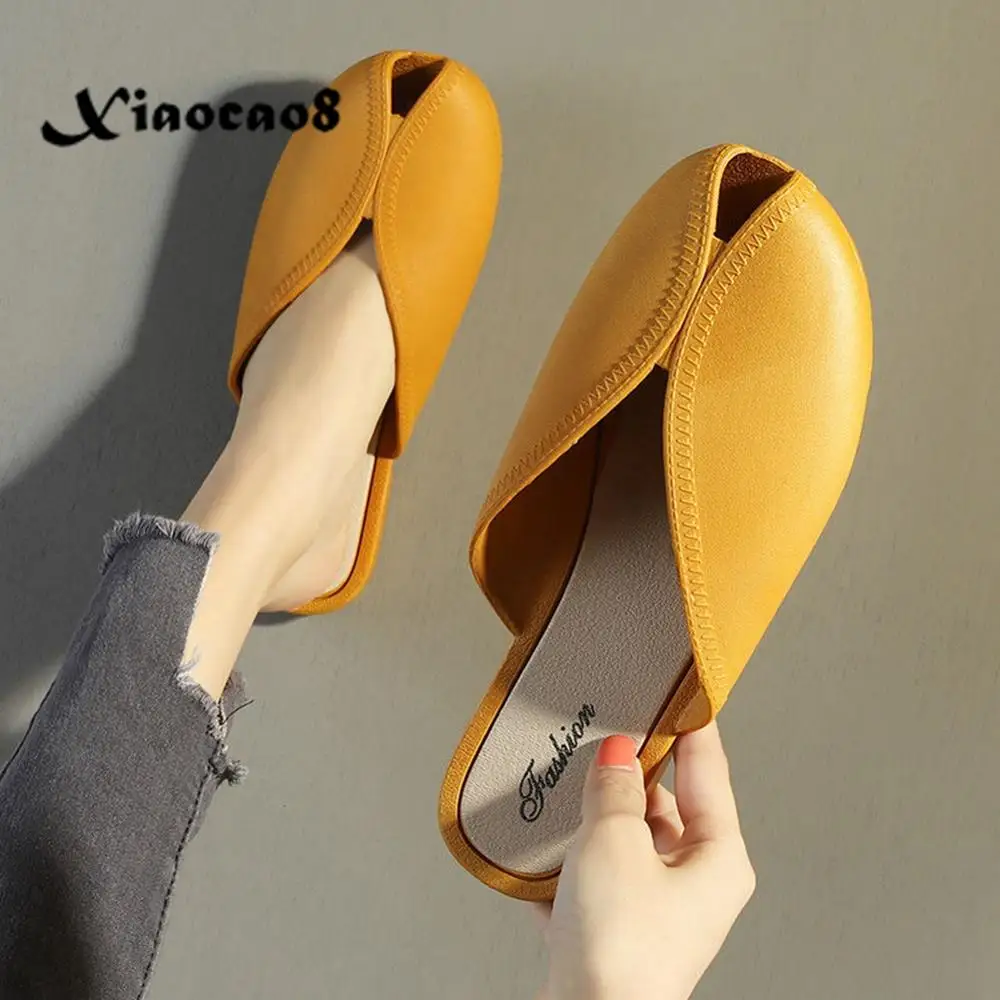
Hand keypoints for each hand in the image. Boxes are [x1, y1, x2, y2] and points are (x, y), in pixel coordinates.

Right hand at [537, 723, 754, 999]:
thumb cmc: (621, 946)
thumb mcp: (616, 840)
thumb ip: (616, 788)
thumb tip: (619, 753)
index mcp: (717, 858)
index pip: (708, 771)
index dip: (692, 726)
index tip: (680, 689)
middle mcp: (693, 883)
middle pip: (665, 802)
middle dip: (632, 771)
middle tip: (607, 730)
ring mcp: (655, 906)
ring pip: (627, 837)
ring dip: (597, 814)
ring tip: (572, 781)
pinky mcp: (617, 927)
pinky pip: (597, 873)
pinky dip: (574, 857)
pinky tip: (546, 843)